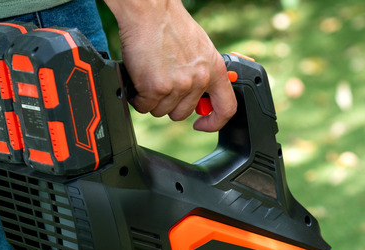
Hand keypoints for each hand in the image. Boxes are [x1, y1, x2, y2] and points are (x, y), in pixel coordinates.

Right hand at [104, 0, 236, 130]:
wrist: (150, 10)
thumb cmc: (170, 24)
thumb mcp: (200, 49)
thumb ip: (202, 72)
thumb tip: (199, 92)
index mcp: (215, 70)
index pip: (227, 108)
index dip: (215, 122)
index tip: (202, 124)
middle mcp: (199, 80)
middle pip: (183, 113)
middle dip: (169, 105)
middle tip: (160, 86)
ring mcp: (178, 85)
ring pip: (161, 111)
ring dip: (151, 100)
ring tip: (149, 77)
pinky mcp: (156, 87)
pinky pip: (144, 106)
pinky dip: (137, 98)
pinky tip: (138, 81)